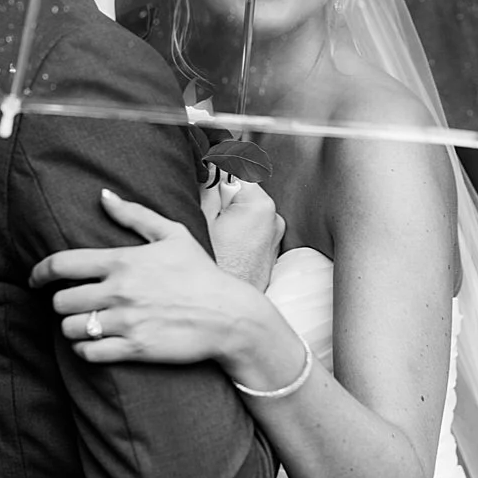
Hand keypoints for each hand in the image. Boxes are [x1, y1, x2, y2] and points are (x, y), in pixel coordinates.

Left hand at [28, 185, 261, 366]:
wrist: (229, 316)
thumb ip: (133, 214)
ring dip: (70, 328)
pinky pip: (91, 354)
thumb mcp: (172, 233)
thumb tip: (103, 195)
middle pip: (62, 301)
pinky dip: (84, 351)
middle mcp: (118, 291)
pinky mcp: (136, 349)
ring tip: (79, 325)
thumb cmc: (200, 272)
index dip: (40, 272)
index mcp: (121, 261)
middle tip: (66, 304)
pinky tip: (91, 345)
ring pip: (72, 329)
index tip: (34, 278)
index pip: (63, 264)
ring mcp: (126, 322)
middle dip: (59, 303)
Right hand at [200, 169, 285, 291]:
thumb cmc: (216, 267)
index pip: (236, 169)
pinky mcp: (269, 253)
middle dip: (222, 197)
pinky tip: (223, 247)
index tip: (204, 181)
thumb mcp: (203, 218)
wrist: (228, 310)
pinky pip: (250, 229)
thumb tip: (211, 167)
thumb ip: (209, 186)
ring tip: (214, 235)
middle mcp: (274, 219)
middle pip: (241, 191)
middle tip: (206, 215)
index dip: (215, 175)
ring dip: (228, 215)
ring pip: (244, 211)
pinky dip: (236, 231)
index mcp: (260, 205)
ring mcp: (274, 238)